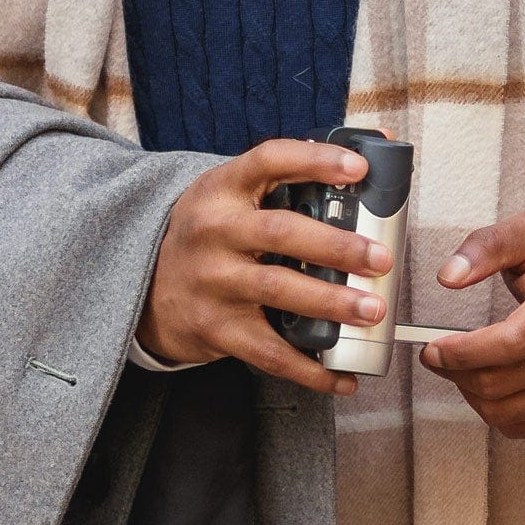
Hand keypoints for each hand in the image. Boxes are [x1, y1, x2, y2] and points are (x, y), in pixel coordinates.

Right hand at [136, 138, 394, 396]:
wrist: (144, 281)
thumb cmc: (211, 230)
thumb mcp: (233, 191)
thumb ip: (290, 174)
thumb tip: (371, 148)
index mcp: (224, 187)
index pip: (270, 160)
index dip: (315, 159)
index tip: (358, 167)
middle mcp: (215, 231)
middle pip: (281, 233)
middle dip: (336, 246)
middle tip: (380, 259)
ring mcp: (213, 281)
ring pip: (277, 290)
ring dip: (330, 302)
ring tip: (372, 310)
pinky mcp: (215, 329)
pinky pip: (268, 352)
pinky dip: (309, 368)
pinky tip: (342, 375)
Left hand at [419, 212, 524, 438]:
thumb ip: (486, 246)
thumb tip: (449, 276)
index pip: (510, 342)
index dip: (463, 352)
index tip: (433, 347)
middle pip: (504, 381)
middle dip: (457, 372)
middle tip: (437, 357)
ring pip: (509, 412)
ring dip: (471, 394)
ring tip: (460, 369)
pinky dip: (495, 411)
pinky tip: (489, 385)